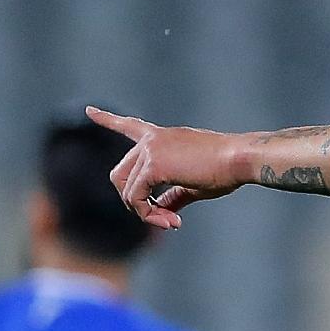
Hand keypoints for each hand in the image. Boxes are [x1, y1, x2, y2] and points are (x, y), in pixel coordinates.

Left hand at [86, 106, 241, 230]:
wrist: (241, 159)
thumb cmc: (226, 169)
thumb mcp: (195, 183)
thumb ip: (173, 195)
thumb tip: (164, 213)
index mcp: (163, 137)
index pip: (129, 125)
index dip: (107, 119)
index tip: (88, 110)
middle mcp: (152, 139)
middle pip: (119, 174)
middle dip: (132, 200)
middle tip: (160, 216)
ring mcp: (151, 150)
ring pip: (127, 191)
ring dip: (144, 212)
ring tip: (170, 221)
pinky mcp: (153, 165)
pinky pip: (137, 199)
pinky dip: (149, 215)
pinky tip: (171, 220)